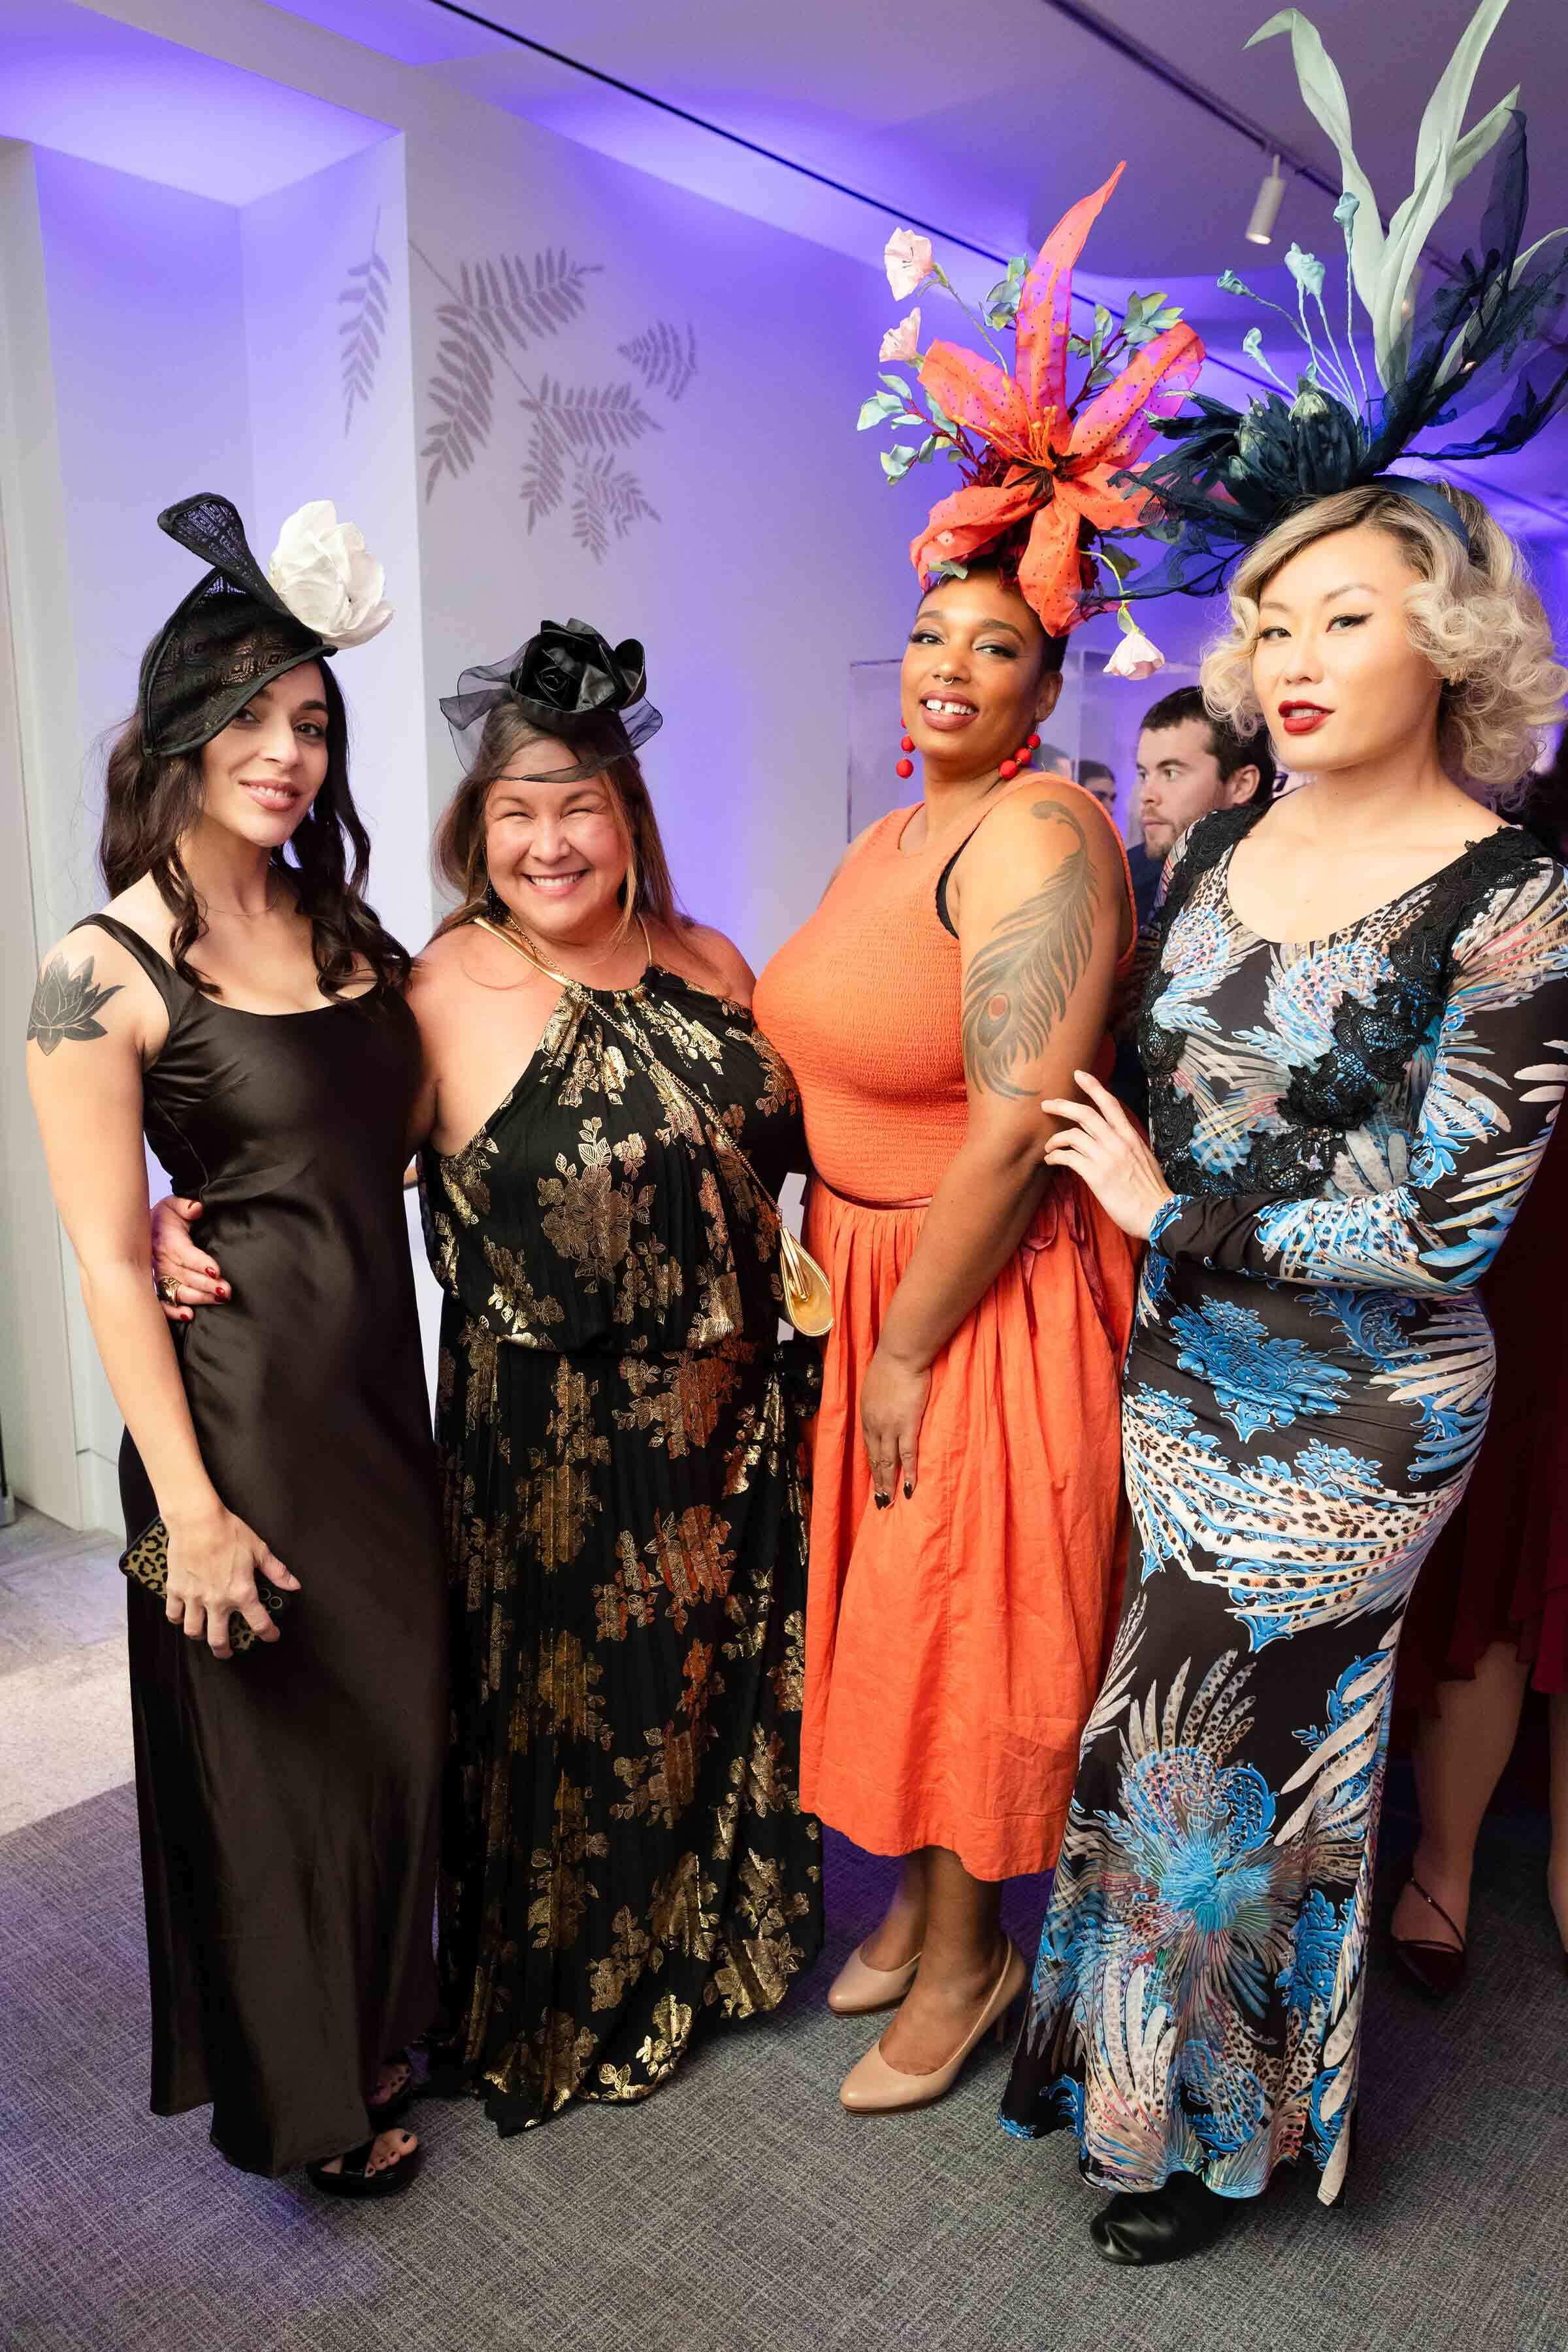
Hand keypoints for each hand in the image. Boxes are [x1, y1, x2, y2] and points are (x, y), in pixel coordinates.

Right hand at [151, 1196, 229, 1322]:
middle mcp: (162, 1260)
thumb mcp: (174, 1204)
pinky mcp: (160, 1284)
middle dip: (207, 1285)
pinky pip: (163, 1302)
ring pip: (178, 1291)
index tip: (216, 1271)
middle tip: (226, 1291)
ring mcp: (160, 1274)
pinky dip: (172, 1311)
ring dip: (199, 1298)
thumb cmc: (166, 1217)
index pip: (184, 1254)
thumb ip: (185, 1205)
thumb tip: (196, 1209)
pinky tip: (188, 1316)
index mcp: (167, 1240)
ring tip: (220, 1299)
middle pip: (185, 1276)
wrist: (146, 1227)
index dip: (200, 1263)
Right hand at [164, 1504, 299, 1660]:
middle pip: (219, 1639)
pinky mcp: (176, 1589)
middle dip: (225, 1651)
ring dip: (200, 1637)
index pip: (259, 1623)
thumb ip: (276, 1571)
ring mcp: (194, 1597)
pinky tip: (183, 1617)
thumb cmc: (229, 1531)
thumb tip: (293, 1586)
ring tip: (205, 1635)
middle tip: (228, 1652)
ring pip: (194, 1631)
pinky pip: (173, 1614)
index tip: (271, 1636)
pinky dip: (177, 1619)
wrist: (197, 1520)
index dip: (268, 1634)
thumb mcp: (259, 1550)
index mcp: (241, 1592)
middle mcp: (217, 1601)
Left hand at [859, 1344, 930, 1507]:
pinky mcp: (907, 1425)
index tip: (874, 1479)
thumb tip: (882, 1408)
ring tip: (889, 1501)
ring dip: (888, 1484)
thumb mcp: (875, 1387)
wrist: (900, 1356)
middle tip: (880, 1501)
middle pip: (875, 1459)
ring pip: (888, 1462)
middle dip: (878, 1481)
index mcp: (867, 1417)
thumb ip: (877, 1402)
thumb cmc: (889, 1366)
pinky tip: (909, 1488)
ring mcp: (890, 1428)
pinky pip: (907, 1455)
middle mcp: (874, 1426)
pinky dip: (908, 1474)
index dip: (872, 1465)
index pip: (868, 1447)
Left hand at [1041, 1069, 1175, 1241]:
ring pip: (1072, 1135)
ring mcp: (1106, 1157)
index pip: (1110, 1104)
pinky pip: (1068, 1157)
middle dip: (1061, 1106)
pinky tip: (1051, 1160)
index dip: (1093, 1087)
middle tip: (1046, 1105)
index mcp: (1130, 1136)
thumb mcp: (1144, 1158)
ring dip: (1055, 1139)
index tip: (1078, 1075)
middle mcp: (1117, 1142)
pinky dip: (1055, 1156)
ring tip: (1048, 1147)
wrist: (1157, 1213)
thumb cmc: (1150, 1190)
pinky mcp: (1095, 1175)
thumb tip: (1113, 1140)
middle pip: (1084, 1114)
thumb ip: (1127, 1145)